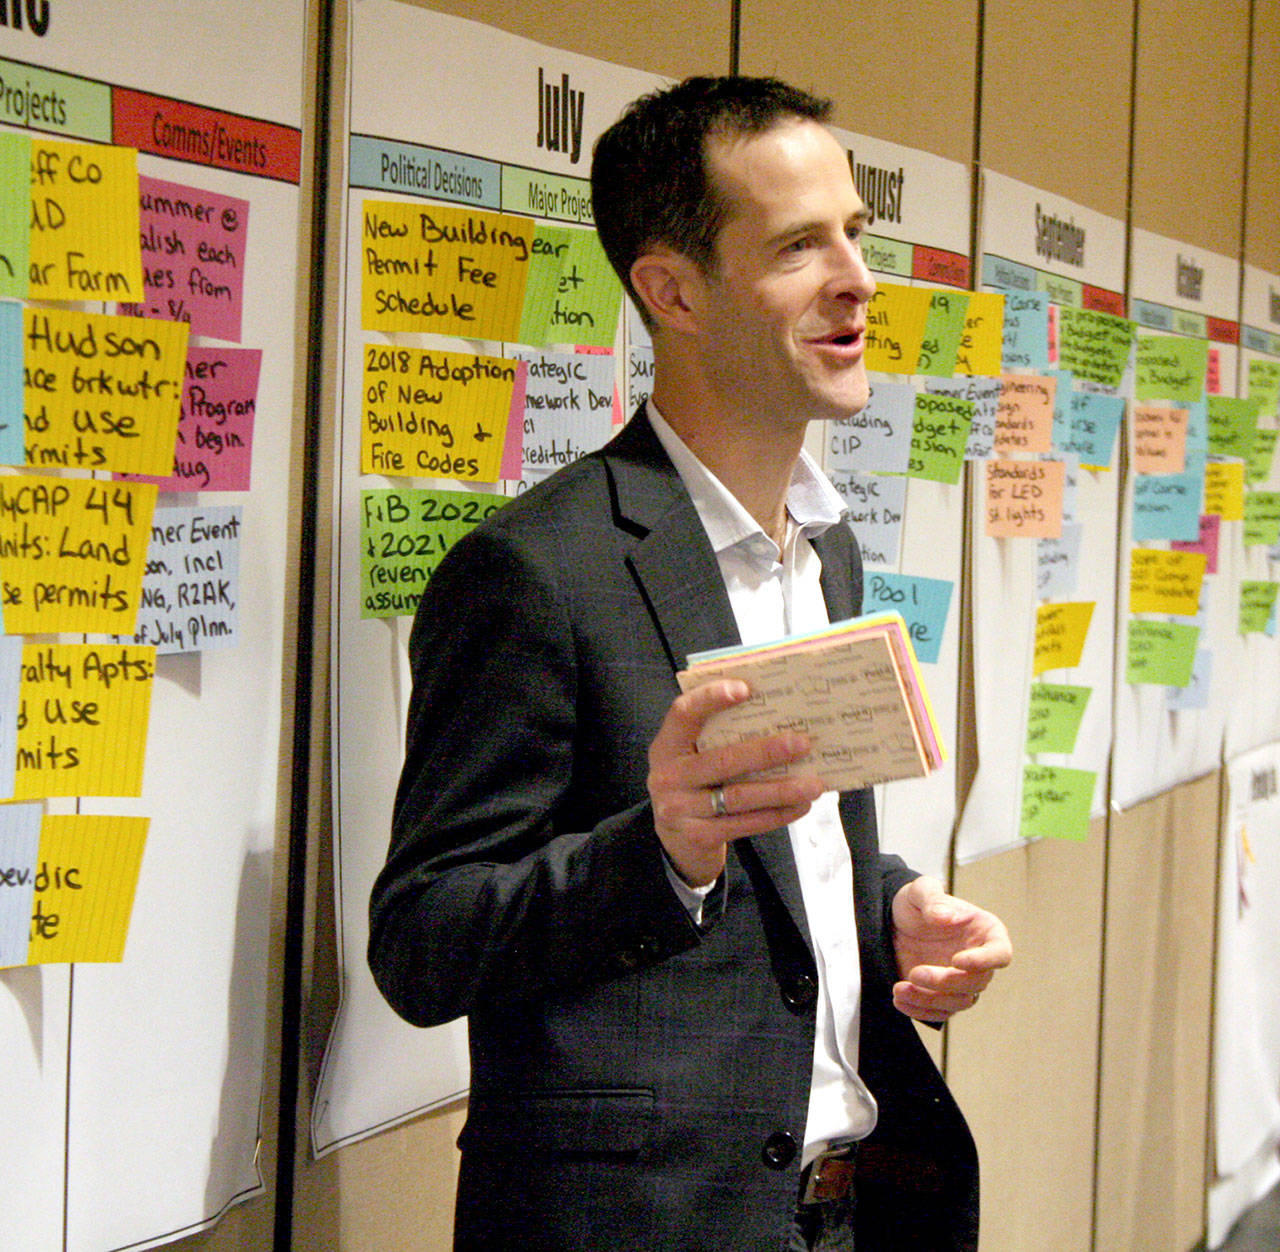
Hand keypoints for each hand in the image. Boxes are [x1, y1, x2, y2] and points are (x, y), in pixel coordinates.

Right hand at [648, 679, 824, 886]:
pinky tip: (800, 806)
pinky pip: (744, 824)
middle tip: (802, 744)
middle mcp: (668, 776)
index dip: (711, 698)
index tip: (746, 689)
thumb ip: (717, 734)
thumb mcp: (692, 753)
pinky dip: (776, 815)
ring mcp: (680, 810)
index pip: (683, 713)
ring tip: (814, 784)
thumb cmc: (694, 779)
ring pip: (738, 798)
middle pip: (722, 761)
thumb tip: (774, 711)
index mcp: (667, 745)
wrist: (673, 834)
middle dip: (766, 752)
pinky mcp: (699, 836)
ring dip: (781, 790)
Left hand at [890, 876, 1011, 1022]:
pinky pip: (940, 1013)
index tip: (956, 960)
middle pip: (976, 982)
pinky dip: (921, 1011)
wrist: (894, 922)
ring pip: (959, 1002)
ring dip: (930, 1000)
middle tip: (915, 973)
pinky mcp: (944, 996)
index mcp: (986, 932)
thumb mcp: (920, 891)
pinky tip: (899, 1000)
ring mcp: (963, 981)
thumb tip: (946, 917)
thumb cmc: (916, 903)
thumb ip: (933, 899)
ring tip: (899, 989)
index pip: (1000, 953)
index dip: (983, 961)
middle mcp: (980, 961)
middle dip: (946, 982)